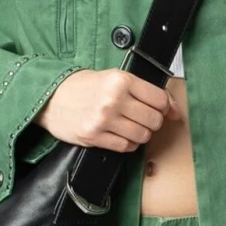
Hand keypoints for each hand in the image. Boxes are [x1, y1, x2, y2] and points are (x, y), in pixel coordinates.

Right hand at [36, 69, 179, 151]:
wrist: (52, 97)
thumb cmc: (83, 87)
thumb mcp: (114, 78)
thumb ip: (143, 91)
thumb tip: (174, 109)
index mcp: (121, 80)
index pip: (159, 99)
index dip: (165, 107)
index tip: (162, 109)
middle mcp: (113, 99)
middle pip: (154, 120)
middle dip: (152, 122)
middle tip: (142, 118)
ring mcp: (103, 119)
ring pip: (142, 135)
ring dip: (140, 134)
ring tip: (128, 126)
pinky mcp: (94, 136)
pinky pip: (126, 146)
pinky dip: (127, 143)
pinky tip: (119, 134)